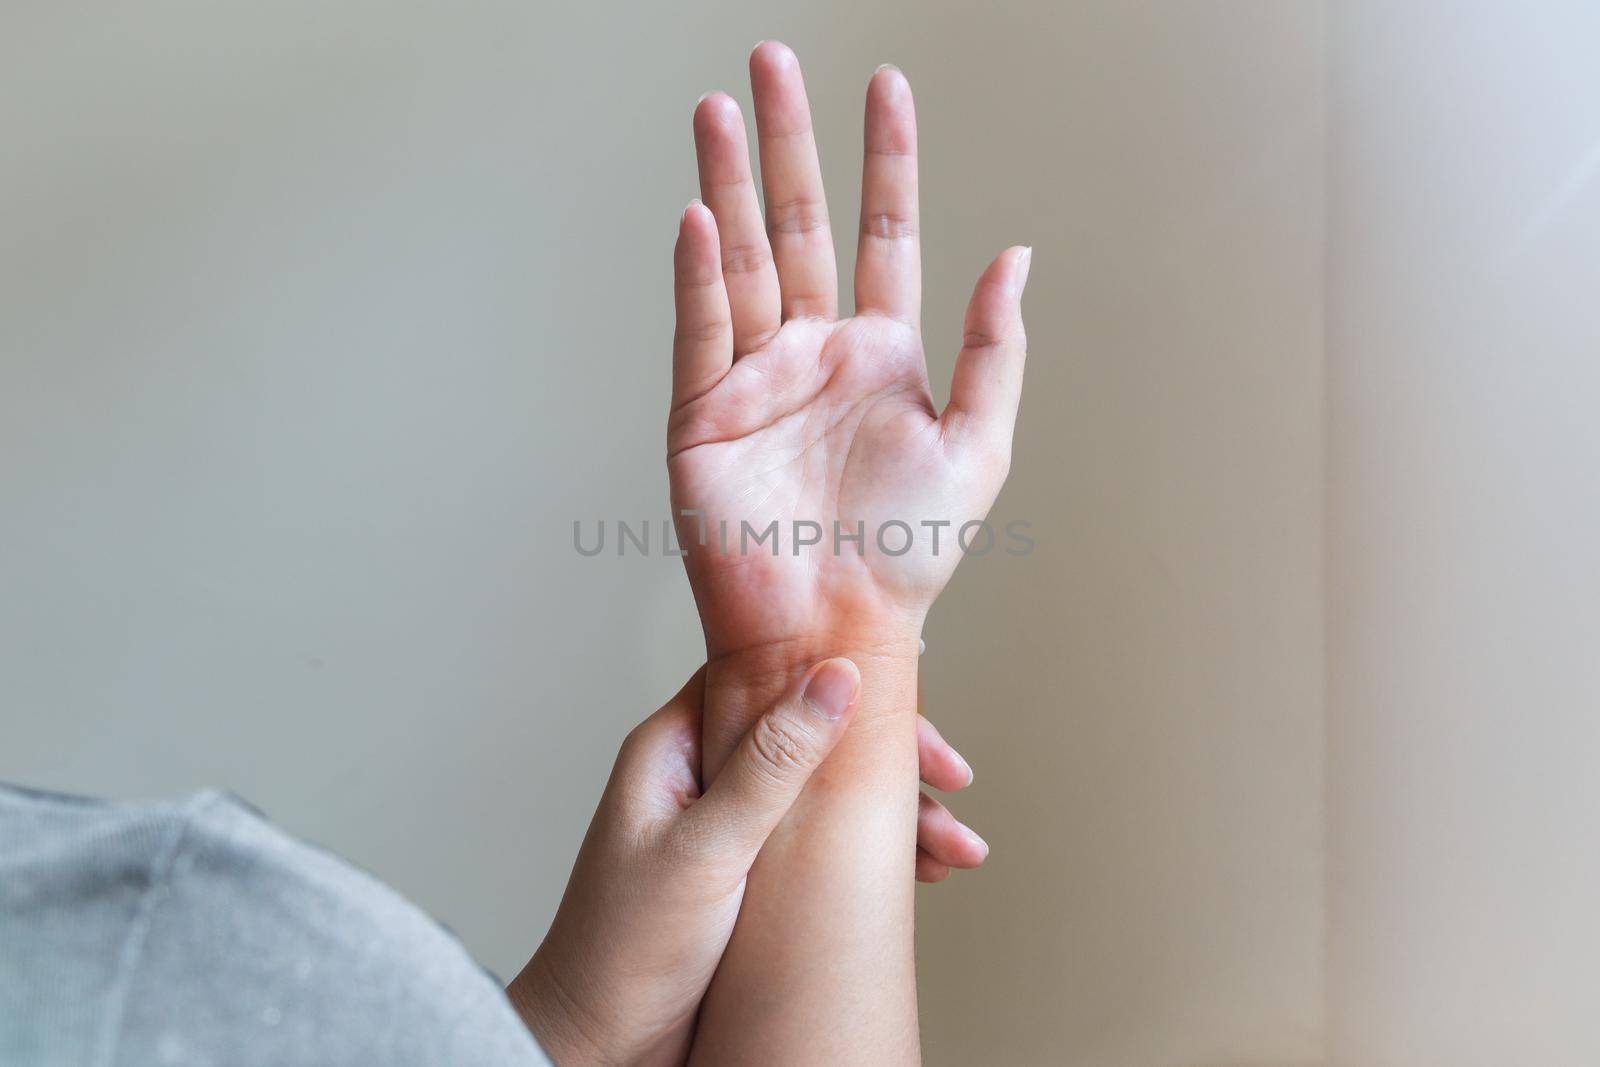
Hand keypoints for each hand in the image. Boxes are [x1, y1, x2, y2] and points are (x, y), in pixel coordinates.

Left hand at [508, 663, 984, 1064]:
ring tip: (957, 850)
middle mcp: (704, 777)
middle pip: (815, 736)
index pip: (772, 680)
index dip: (844, 681)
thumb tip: (835, 676)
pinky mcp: (751, 878)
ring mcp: (729, 828)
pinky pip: (826, 846)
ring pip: (830, 796)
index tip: (913, 699)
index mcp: (675, 748)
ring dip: (896, 816)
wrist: (600, 1047)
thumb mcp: (705, 849)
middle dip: (889, 759)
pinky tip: (922, 876)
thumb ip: (771, 764)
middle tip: (952, 779)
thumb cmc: (623, 949)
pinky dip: (876, 856)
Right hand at [669, 43, 1030, 680]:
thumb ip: (995, 348)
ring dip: (727, 183)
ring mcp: (755, 380)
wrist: (839, 628)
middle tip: (770, 62)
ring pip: (740, 259)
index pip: (883, 232)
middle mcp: (813, 354)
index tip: (886, 85)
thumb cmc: (908, 556)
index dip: (886, 159)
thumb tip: (1017, 256)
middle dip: (787, 142)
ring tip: (718, 109)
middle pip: (797, 223)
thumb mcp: (978, 445)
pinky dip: (699, 274)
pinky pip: (702, 330)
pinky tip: (698, 214)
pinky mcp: (703, 418)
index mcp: (880, 355)